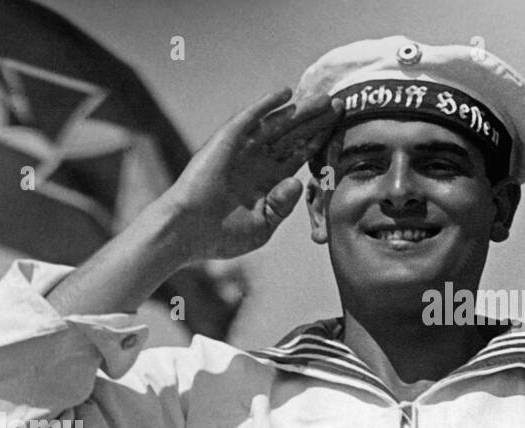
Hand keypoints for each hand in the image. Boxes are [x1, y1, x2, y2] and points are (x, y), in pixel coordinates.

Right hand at [163, 88, 341, 261]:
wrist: (186, 233)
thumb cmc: (219, 237)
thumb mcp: (263, 226)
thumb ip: (283, 205)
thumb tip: (298, 180)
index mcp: (265, 183)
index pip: (298, 155)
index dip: (317, 141)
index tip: (339, 128)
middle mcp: (255, 162)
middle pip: (292, 135)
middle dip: (315, 120)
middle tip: (339, 103)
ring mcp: (241, 150)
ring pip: (276, 124)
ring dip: (299, 110)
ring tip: (322, 97)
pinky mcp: (226, 142)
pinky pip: (250, 118)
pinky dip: (267, 105)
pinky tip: (286, 93)